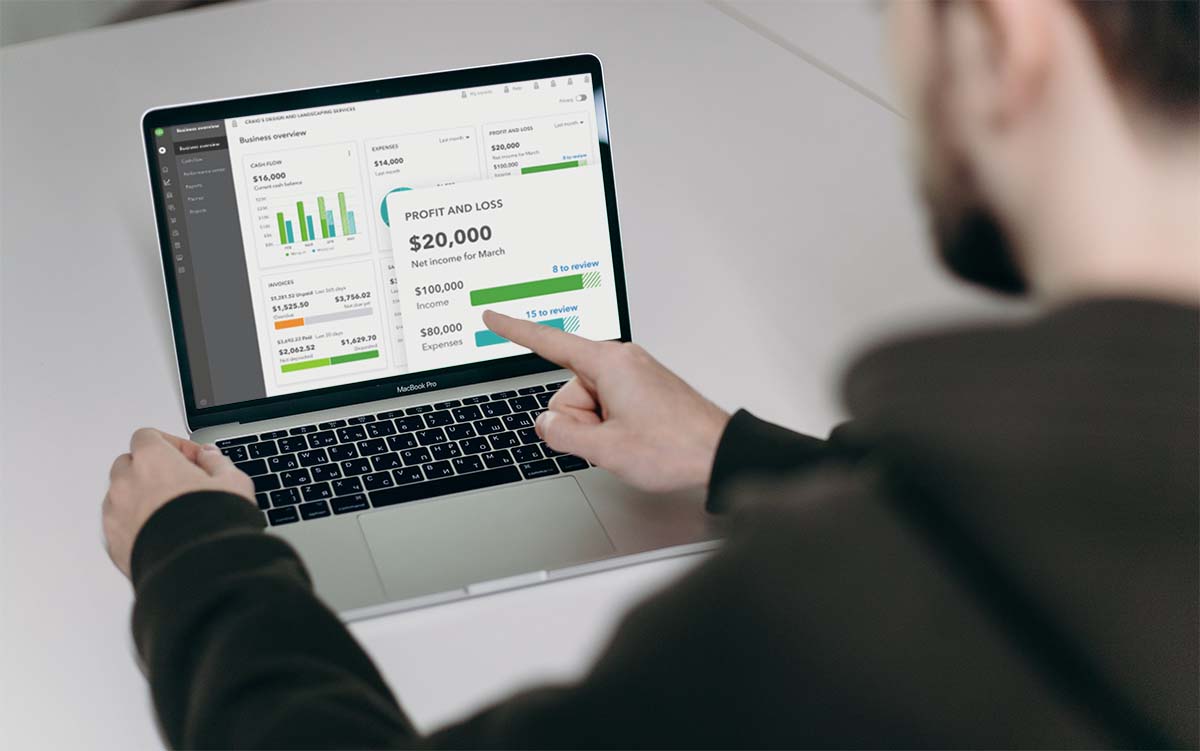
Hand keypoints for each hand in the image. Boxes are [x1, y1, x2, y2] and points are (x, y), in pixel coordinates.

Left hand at [103, 428, 254, 578]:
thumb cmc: (211, 523)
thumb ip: (217, 462)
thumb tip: (209, 456)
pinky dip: (135, 525)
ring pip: (120, 495)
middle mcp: (126, 482)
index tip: (191, 459)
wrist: (195, 568)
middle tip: (179, 484)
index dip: (172, 445)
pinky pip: (119, 524)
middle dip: (151, 470)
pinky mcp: (112, 542)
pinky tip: (161, 534)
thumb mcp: (233, 481)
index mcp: (152, 459)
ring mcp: (115, 513)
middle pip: (129, 463)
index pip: (148, 436)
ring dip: (140, 498)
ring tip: (171, 513)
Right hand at [483, 311, 729, 491]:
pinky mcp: (642, 389)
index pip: (549, 342)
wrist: (719, 454)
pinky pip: (607, 405)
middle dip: (579, 421)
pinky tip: (636, 438)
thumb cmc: (676, 446)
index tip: (493, 316)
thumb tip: (548, 423)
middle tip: (612, 440)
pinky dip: (611, 425)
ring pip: (587, 403)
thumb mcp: (606, 448)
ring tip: (631, 441)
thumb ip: (564, 433)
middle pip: (568, 390)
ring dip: (598, 427)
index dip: (515, 330)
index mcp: (609, 363)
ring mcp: (633, 375)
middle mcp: (621, 361)